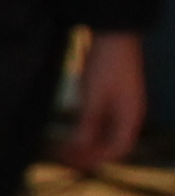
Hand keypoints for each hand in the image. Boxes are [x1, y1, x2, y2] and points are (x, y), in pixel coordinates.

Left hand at [57, 30, 145, 172]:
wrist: (113, 33)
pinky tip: (72, 130)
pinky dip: (87, 128)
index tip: (75, 162)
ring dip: (87, 141)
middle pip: (112, 142)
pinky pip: (102, 120)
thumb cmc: (105, 64)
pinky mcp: (113, 95)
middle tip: (64, 156)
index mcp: (131, 115)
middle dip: (90, 152)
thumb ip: (87, 124)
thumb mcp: (93, 97)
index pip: (119, 147)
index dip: (98, 158)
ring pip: (105, 132)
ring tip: (64, 146)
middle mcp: (130, 112)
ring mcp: (122, 103)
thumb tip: (79, 148)